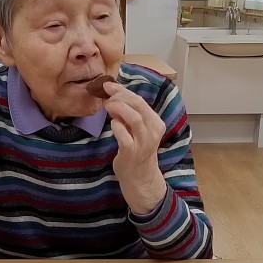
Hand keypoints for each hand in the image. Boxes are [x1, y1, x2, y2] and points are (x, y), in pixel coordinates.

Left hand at [103, 80, 166, 213]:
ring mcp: (143, 142)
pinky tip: (112, 124)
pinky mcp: (131, 152)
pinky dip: (116, 126)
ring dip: (118, 108)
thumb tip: (114, 96)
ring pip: (133, 117)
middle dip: (119, 96)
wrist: (140, 178)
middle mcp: (152, 131)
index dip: (123, 90)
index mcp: (156, 123)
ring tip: (107, 106)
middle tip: (106, 94)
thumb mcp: (138, 130)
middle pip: (138, 105)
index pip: (140, 100)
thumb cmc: (137, 151)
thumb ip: (130, 115)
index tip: (109, 85)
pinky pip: (123, 134)